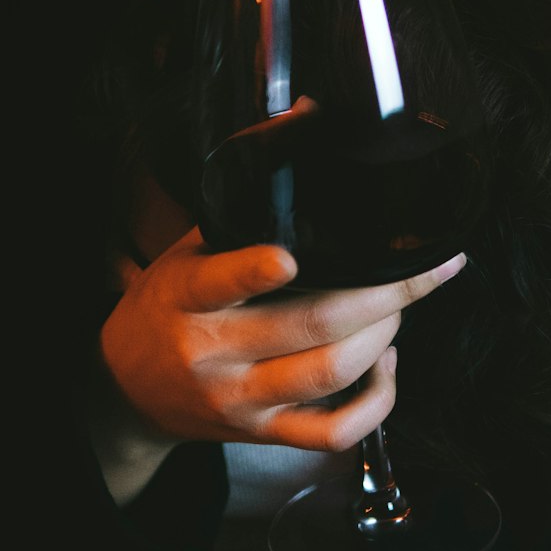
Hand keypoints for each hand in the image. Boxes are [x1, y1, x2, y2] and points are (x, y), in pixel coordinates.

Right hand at [98, 229, 466, 455]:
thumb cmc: (168, 306)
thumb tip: (305, 117)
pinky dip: (377, 402)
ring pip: (330, 373)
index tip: (290, 255)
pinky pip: (333, 432)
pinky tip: (386, 365)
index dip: (257, 271)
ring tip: (401, 306)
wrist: (128, 388)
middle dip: (383, 294)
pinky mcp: (265, 433)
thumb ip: (247, 194)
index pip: (221, 282)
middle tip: (423, 267)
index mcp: (189, 296)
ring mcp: (243, 398)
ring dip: (384, 336)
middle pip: (310, 324)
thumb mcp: (187, 246)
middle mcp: (216, 351)